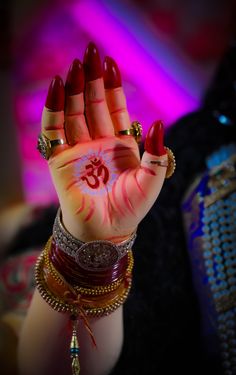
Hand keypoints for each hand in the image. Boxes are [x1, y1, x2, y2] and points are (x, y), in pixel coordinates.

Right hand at [41, 42, 167, 242]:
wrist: (106, 231)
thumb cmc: (130, 209)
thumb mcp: (151, 180)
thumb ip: (156, 154)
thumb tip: (158, 122)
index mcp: (119, 145)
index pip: (114, 108)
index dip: (112, 86)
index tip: (111, 63)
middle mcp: (97, 143)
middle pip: (92, 104)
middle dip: (92, 79)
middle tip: (89, 52)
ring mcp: (78, 150)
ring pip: (73, 112)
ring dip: (74, 89)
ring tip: (75, 66)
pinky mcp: (59, 160)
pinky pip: (54, 130)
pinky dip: (53, 109)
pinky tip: (56, 88)